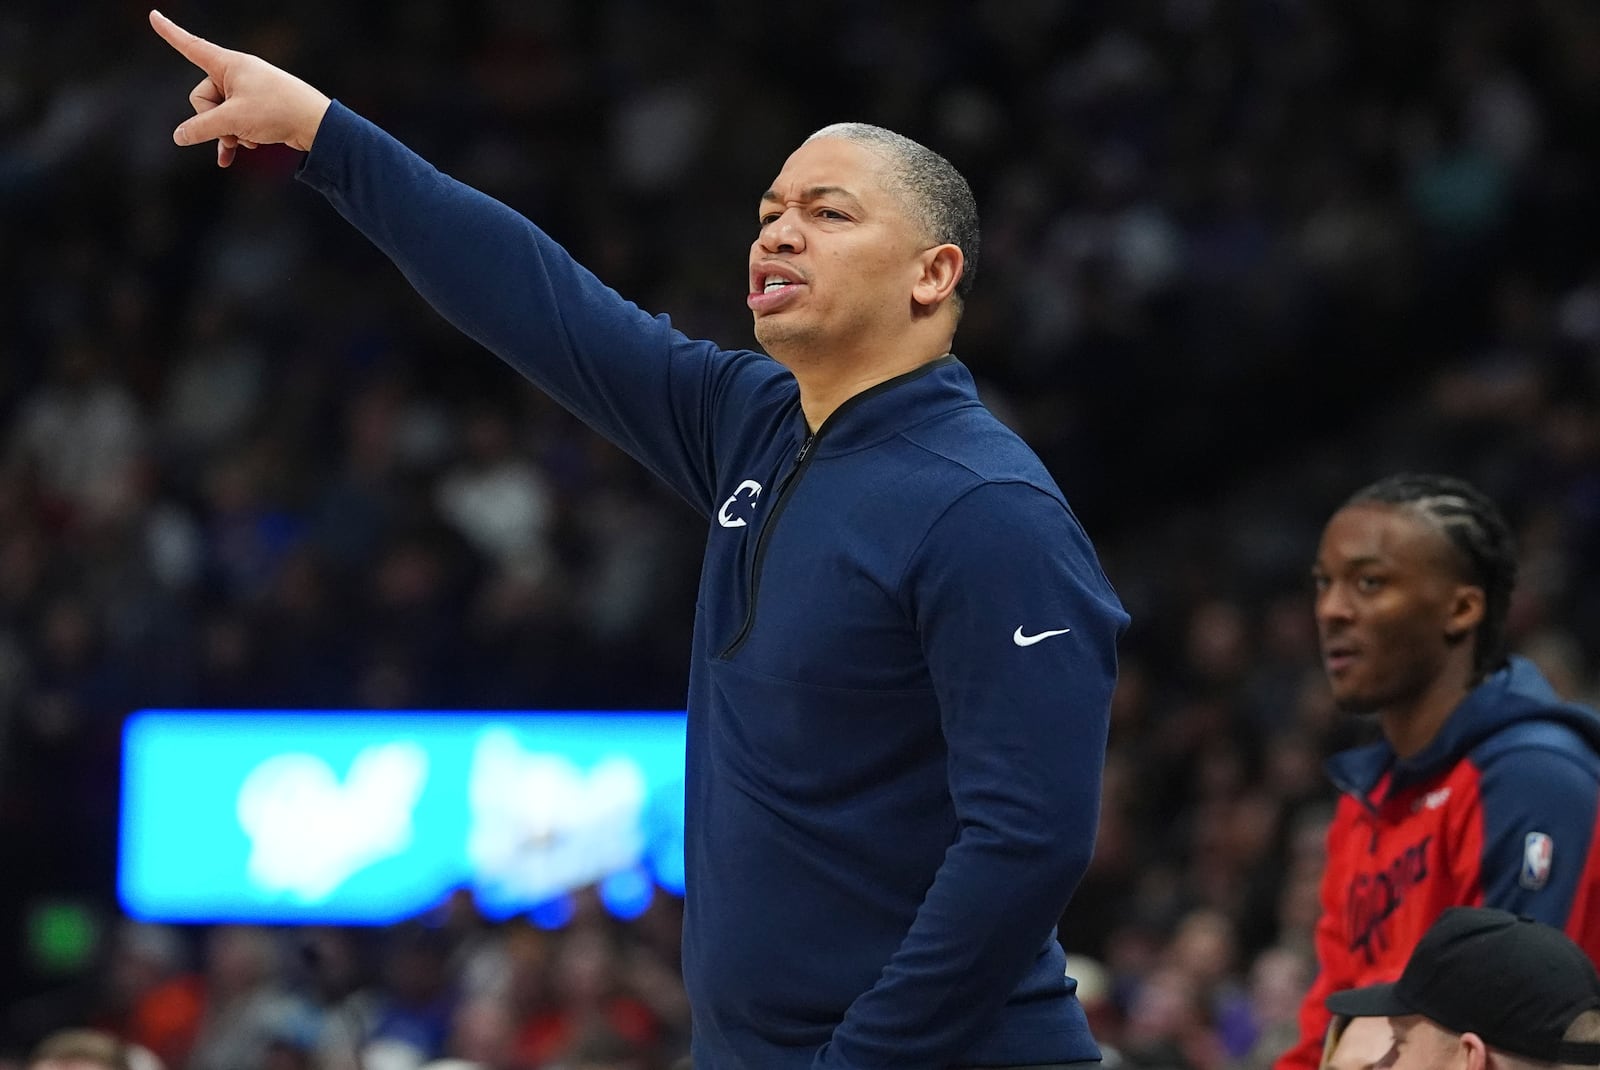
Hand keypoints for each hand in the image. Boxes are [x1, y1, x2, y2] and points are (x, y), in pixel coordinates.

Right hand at [149, 9, 331, 167]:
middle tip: (235, 130)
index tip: (153, 15)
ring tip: (248, 141)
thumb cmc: (276, 112)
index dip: (170, 32)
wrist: (316, 124)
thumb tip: (179, 136)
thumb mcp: (233, 120)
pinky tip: (233, 157)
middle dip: (213, 120)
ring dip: (228, 132)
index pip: (190, 46)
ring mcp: (247, 91)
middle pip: (202, 97)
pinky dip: (235, 138)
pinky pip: (234, 123)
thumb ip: (201, 128)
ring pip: (219, 115)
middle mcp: (236, 74)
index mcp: (228, 64)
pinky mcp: (257, 109)